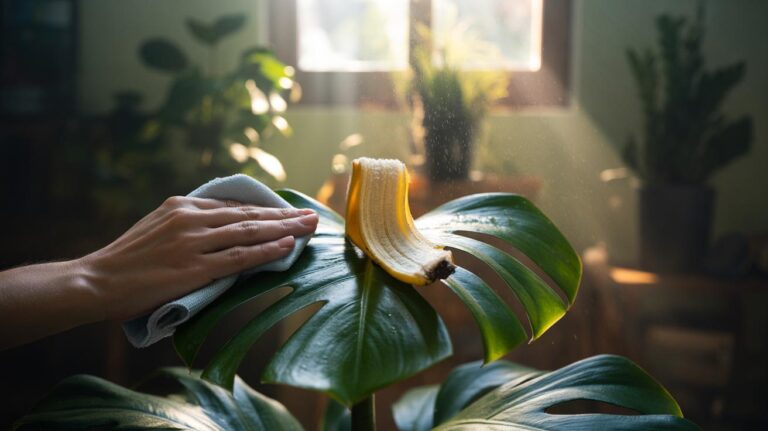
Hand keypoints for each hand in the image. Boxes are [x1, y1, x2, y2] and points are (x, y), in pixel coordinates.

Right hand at [79, 196, 318, 320]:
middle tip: (312, 214)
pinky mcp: (194, 267)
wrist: (96, 280)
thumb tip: (218, 230)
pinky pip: (238, 257)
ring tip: (309, 227)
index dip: (264, 209)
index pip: (233, 206)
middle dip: (284, 215)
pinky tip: (287, 246)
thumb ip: (186, 226)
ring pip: (249, 231)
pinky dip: (266, 251)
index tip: (288, 210)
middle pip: (248, 214)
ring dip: (284, 229)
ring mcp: (193, 241)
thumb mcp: (156, 228)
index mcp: (181, 205)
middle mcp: (190, 217)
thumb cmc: (126, 260)